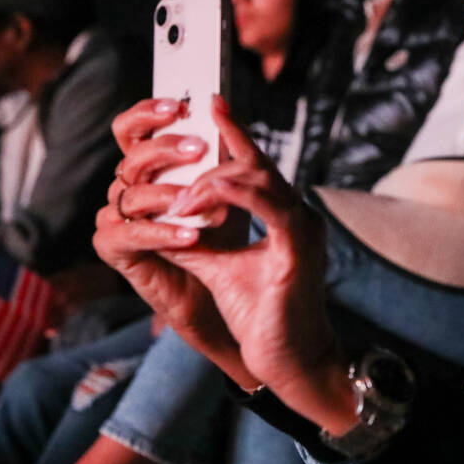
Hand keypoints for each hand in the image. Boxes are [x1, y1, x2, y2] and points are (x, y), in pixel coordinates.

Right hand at [93, 98, 252, 385]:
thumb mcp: (232, 190)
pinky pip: (130, 234)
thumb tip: (229, 110)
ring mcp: (119, 216)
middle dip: (165, 146)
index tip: (179, 101)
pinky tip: (193, 234)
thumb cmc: (229, 237)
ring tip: (202, 200)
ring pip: (131, 192)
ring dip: (170, 193)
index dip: (150, 111)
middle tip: (198, 147)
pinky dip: (163, 232)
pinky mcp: (116, 250)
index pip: (136, 127)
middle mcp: (130, 186)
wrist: (227, 295)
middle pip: (132, 154)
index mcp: (154, 166)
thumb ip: (224, 155)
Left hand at [156, 99, 339, 403]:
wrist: (292, 361)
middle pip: (256, 165)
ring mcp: (303, 230)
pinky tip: (209, 195)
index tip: (213, 102)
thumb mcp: (220, 270)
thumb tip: (160, 218)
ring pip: (260, 178)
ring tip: (184, 198)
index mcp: (286, 218)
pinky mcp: (298, 250)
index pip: (258, 165)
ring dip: (215, 182)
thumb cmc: (263, 318)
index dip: (236, 131)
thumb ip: (195, 241)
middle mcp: (300, 216)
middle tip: (177, 189)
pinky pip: (270, 207)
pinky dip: (236, 196)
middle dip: (213, 164)